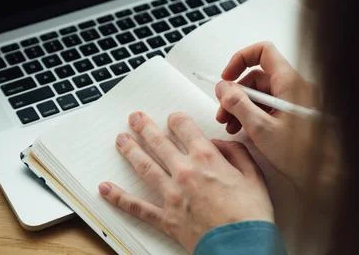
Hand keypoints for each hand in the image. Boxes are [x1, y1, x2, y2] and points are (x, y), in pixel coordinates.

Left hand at [99, 111, 272, 252]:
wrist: (242, 246)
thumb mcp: (253, 175)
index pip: (184, 128)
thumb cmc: (250, 214)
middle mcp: (184, 172)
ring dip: (130, 151)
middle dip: (145, 127)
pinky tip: (105, 189)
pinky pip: (137, 207)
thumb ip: (236, 153)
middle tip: (135, 118)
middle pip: (159, 142)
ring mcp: (172, 195)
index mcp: (206, 158)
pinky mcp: (165, 218)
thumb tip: (219, 144)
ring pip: (145, 167)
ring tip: (120, 140)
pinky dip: (119, 198)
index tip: (173, 118)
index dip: (176, 119)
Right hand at [214, 42, 340, 236]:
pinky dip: (253, 115)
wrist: (327, 176)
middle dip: (235, 93)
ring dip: (241, 107)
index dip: (241, 60)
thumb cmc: (303, 155)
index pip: (263, 52)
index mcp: (289, 82)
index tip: (227, 78)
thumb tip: (223, 88)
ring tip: (230, 126)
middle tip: (222, 112)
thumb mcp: (261, 128)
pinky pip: (268, 107)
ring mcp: (294, 101)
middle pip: (257, 77)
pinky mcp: (293, 115)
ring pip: (260, 94)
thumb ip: (238, 104)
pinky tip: (244, 131)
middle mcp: (293, 87)